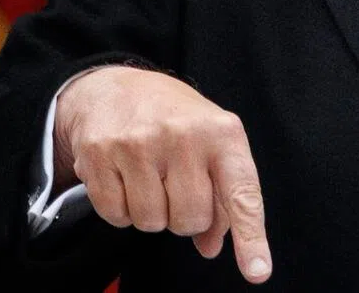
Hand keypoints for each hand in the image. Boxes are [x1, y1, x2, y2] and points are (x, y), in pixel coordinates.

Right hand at [54, 66, 271, 283]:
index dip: (250, 235)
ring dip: (151, 212)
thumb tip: (213, 246)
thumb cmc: (175, 119)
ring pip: (152, 223)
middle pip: (190, 220)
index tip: (258, 271)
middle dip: (184, 216)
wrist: (117, 87)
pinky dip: (120, 208)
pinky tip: (125, 177)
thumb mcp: (212, 142)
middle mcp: (184, 135)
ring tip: (150, 175)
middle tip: (176, 184)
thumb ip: (222, 194)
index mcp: (222, 131)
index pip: (242, 191)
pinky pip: (116, 217)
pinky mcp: (101, 156)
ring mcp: (140, 144)